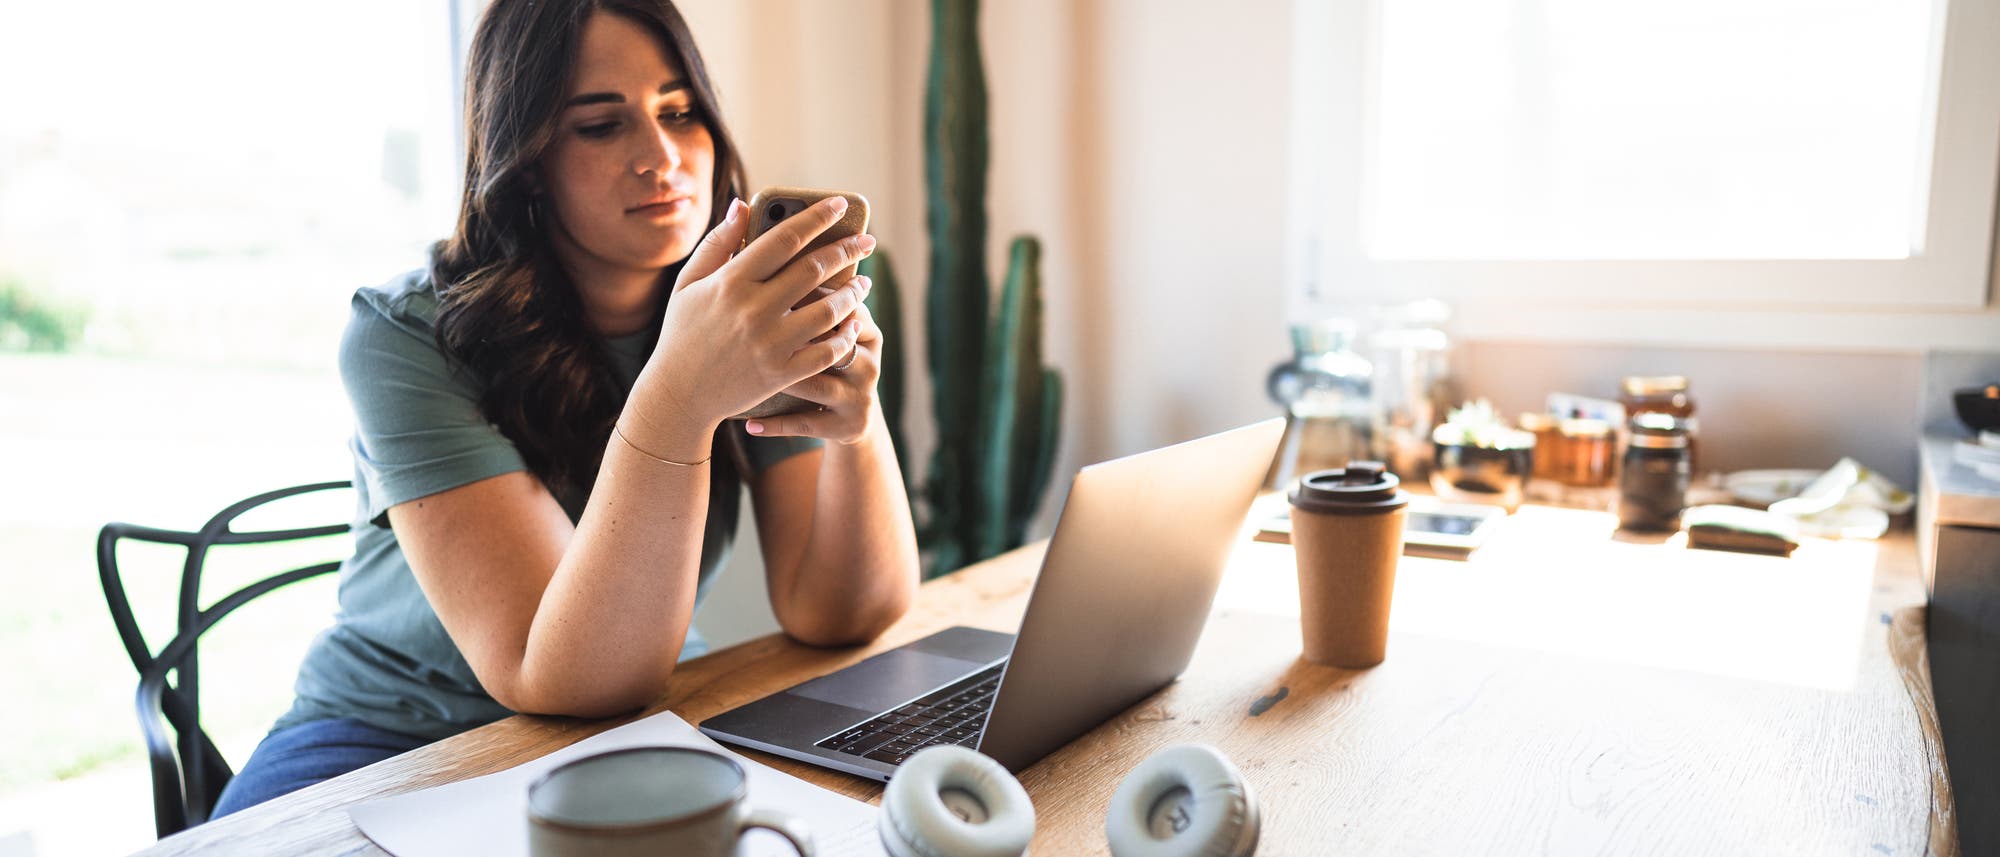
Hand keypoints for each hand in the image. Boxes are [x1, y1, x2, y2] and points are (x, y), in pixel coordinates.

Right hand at [634, 196, 875, 431]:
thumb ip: (718, 243)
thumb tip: (744, 205)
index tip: (840, 204)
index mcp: (731, 282)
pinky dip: (845, 336)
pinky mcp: (780, 374)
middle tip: (867, 241)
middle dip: (847, 249)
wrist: (677, 394)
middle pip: (814, 270)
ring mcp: (769, 344)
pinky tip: (854, 324)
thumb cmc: (682, 333)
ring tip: (864, 282)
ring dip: (854, 293)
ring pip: (828, 310)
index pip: (784, 239)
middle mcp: (753, 310)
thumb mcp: (688, 283)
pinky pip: (826, 352)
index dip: (817, 217)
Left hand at [743, 287, 880, 444]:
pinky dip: (775, 424)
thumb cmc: (822, 359)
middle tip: (753, 323)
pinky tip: (749, 423)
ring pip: (817, 383)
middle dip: (795, 330)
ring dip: (783, 379)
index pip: (844, 303)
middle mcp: (868, 362)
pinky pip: (807, 424)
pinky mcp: (845, 426)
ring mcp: (858, 396)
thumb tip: (764, 242)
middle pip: (836, 340)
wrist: (846, 418)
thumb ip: (808, 290)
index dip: (810, 293)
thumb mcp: (828, 329)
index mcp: (865, 330)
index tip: (769, 285)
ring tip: (749, 372)